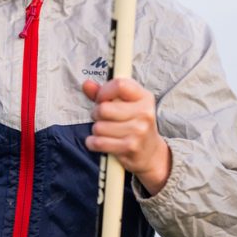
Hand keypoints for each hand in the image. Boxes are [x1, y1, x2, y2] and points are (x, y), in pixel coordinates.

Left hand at [82, 78, 170, 195]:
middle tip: (102, 118)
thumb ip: (104, 92)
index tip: (101, 99)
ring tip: (105, 131)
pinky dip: (93, 143)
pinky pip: (99, 142)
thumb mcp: (125, 104)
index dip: (104, 91)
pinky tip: (98, 142)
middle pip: (104, 108)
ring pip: (99, 127)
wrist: (150, 152)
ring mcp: (139, 131)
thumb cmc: (133, 123)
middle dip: (96, 113)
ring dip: (96, 130)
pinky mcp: (130, 147)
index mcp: (144, 97)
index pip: (119, 85)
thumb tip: (87, 84)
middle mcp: (144, 113)